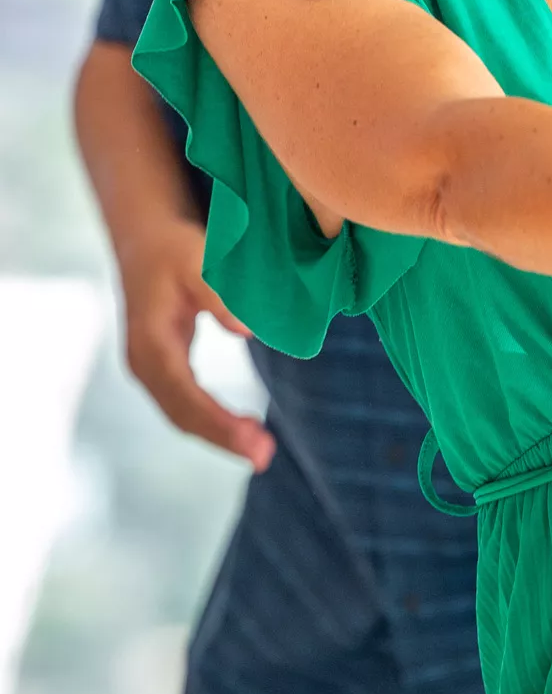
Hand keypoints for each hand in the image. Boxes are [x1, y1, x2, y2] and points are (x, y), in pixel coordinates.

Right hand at [118, 217, 274, 470]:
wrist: (144, 238)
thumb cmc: (173, 247)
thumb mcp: (198, 261)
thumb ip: (220, 296)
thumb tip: (247, 331)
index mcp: (151, 343)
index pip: (186, 396)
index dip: (219, 422)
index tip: (254, 439)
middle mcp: (144, 363)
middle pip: (182, 416)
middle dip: (222, 438)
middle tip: (264, 456)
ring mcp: (150, 368)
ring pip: (182, 415)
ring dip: (218, 435)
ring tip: (259, 449)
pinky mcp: (162, 366)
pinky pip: (184, 403)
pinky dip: (210, 420)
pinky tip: (239, 428)